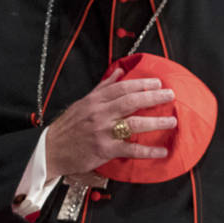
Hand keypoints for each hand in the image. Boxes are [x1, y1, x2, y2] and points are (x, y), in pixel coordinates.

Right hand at [45, 68, 177, 178]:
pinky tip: (162, 151)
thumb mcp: (83, 103)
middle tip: (170, 95)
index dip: (142, 84)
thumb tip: (119, 71)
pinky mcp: (104, 150)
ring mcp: (102, 132)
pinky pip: (130, 150)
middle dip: (153, 97)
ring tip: (172, 121)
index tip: (158, 83)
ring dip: (155, 122)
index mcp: (95, 100)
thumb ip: (103, 87)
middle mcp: (100, 113)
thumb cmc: (69, 127)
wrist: (51, 150)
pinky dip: (148, 151)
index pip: (122, 88)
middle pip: (131, 101)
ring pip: (134, 124)